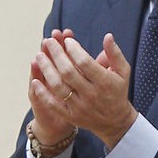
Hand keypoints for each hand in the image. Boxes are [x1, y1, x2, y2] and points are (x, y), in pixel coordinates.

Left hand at [32, 31, 135, 149]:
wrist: (115, 122)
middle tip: (48, 41)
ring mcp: (80, 107)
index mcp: (104, 82)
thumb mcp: (123, 72)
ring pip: (58, 86)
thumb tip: (107, 36)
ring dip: (46, 70)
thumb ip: (115, 54)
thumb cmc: (118, 91)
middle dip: (56, 54)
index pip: (84, 62)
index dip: (73, 49)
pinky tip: (35, 81)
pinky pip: (54, 105)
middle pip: (68, 72)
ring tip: (39, 56)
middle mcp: (91, 95)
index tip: (67, 40)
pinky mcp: (72, 116)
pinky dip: (43, 93)